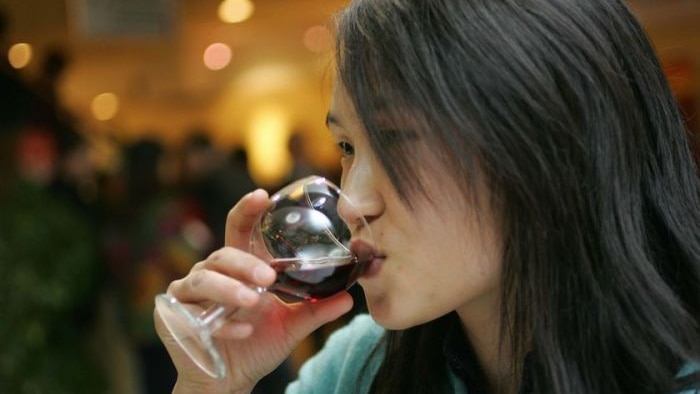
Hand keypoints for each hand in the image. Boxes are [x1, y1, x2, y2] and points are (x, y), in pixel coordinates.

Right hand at [154, 189, 353, 393]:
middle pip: (223, 255)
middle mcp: (211, 273)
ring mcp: (188, 293)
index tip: (262, 195)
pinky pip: (194, 313)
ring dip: (229, 289)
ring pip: (204, 279)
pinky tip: (243, 333)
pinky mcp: (173, 316)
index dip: (247, 210)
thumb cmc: (256, 345)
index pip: (238, 229)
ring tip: (253, 302)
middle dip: (244, 264)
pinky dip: (222, 324)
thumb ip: (315, 310)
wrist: (230, 381)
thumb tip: (349, 298)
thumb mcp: (290, 326)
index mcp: (238, 267)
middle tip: (268, 278)